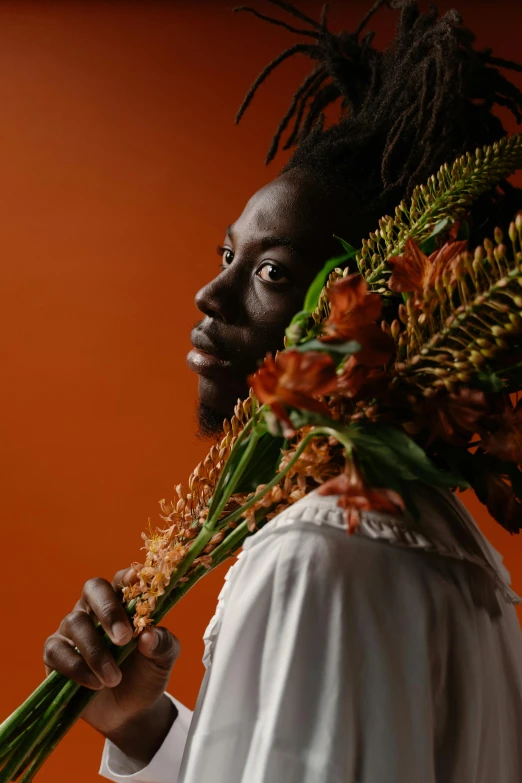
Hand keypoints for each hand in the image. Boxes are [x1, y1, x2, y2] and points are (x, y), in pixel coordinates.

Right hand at [43, 568, 179, 762]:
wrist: (128, 712)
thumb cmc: (146, 674)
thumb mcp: (163, 660)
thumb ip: (162, 644)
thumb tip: (148, 635)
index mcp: (123, 602)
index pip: (121, 580)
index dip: (127, 577)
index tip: (136, 579)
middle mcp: (95, 609)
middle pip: (93, 589)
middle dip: (108, 610)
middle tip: (124, 638)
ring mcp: (72, 630)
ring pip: (75, 622)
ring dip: (96, 651)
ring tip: (114, 678)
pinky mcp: (55, 653)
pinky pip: (57, 651)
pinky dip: (77, 667)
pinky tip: (95, 684)